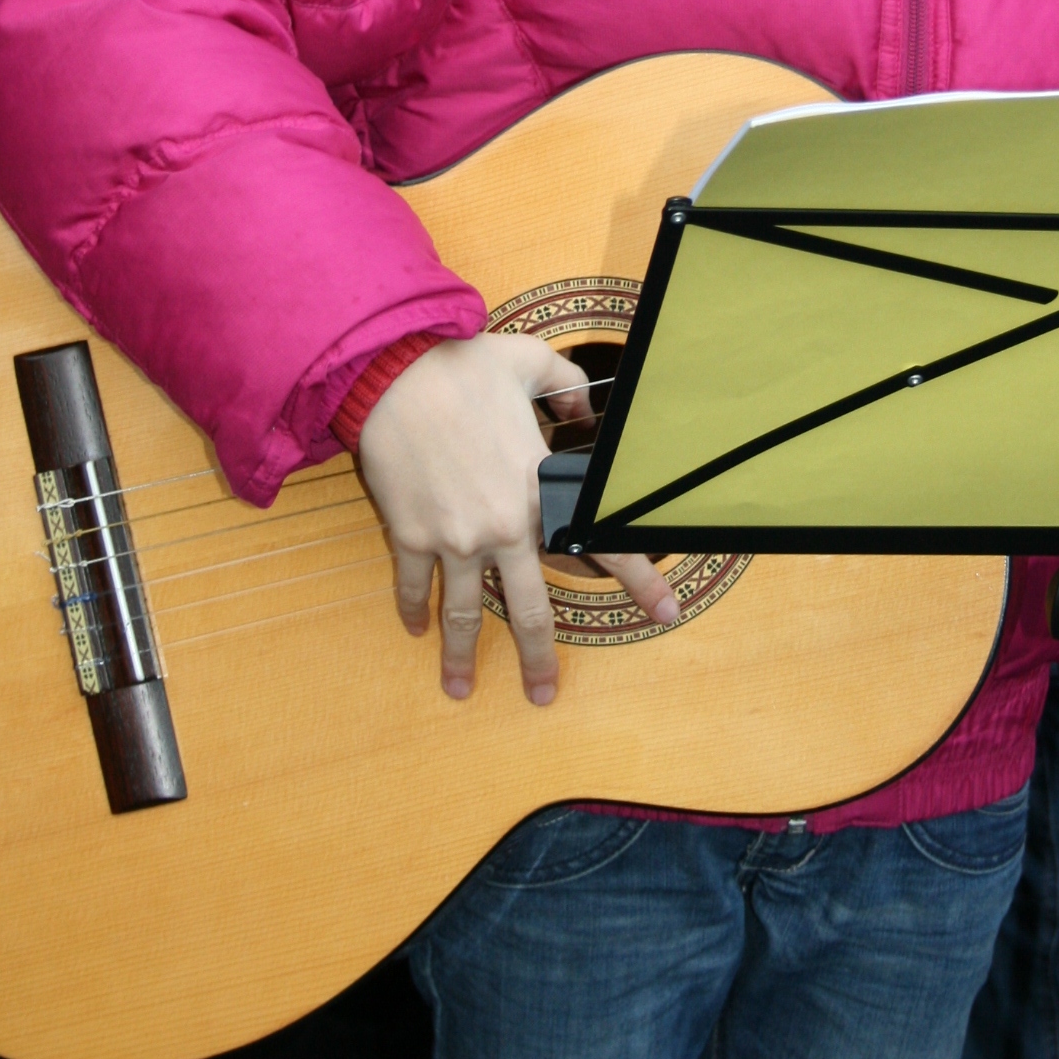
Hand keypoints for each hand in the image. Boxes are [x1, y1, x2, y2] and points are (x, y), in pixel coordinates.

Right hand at [355, 333, 677, 703]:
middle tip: (543, 695)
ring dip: (461, 657)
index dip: (640, 581)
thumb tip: (582, 406)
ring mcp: (455, 539)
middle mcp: (503, 529)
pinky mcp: (413, 536)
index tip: (667, 611)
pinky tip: (417, 629)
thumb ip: (567, 386)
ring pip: (464, 614)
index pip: (600, 545)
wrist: (392, 375)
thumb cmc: (463, 367)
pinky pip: (416, 587)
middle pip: (529, 609)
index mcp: (540, 491)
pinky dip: (414, 610)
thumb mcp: (531, 364)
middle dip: (539, 658)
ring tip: (460, 690)